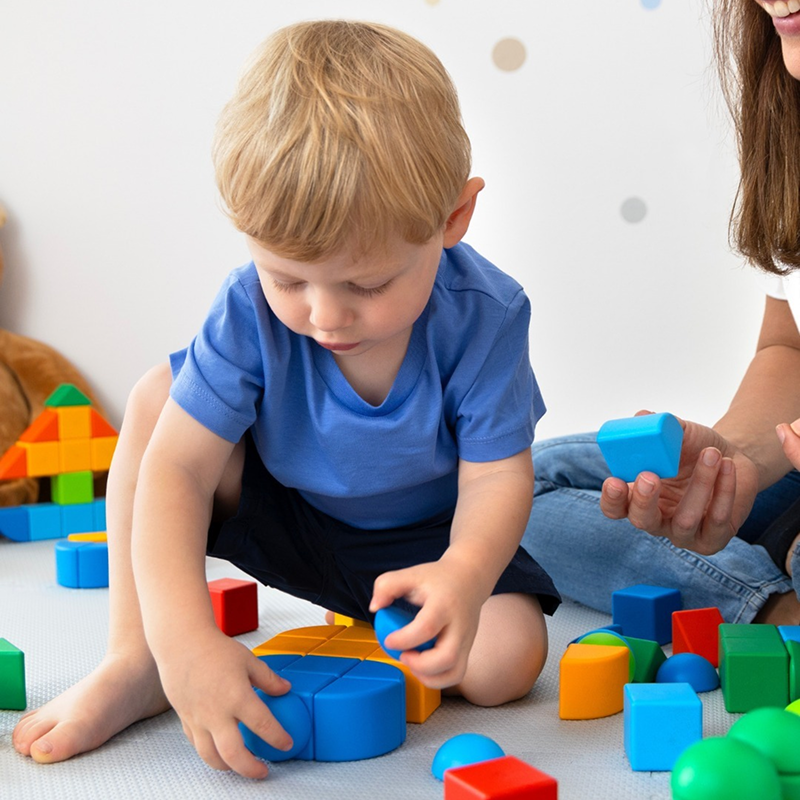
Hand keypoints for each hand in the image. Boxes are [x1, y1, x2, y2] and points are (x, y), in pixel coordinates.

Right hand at [155, 628, 292, 778]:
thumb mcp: (248, 660)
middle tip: (263, 771)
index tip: (286, 743)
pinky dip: (209, 753)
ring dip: (228, 768)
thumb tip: (285, 689)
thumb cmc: (214, 649)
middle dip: (251, 768)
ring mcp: (199, 719)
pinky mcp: (186, 719)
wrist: (181, 643)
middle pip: (234, 754)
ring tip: (240, 767)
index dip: (277, 738)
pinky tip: (218, 751)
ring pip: (211, 756)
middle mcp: (216, 712)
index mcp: (237, 696)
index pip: (262, 725)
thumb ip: (268, 678)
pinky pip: (197, 745)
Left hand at [370, 559, 483, 689]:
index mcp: (444, 604)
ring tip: (412, 662)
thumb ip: (387, 586)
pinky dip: (437, 678)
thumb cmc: (438, 579)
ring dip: (429, 676)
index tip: (388, 640)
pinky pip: (456, 674)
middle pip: (447, 657)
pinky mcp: (466, 650)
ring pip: (455, 672)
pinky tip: (422, 665)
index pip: (426, 627)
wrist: (470, 578)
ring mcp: (465, 641)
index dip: (404, 639)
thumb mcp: (411, 574)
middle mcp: (459, 626)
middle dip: (419, 665)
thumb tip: (375, 608)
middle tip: (403, 655)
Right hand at [599, 413, 758, 554]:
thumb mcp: (676, 434)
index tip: (614, 481)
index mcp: (637, 497)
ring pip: (684, 520)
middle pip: (642, 520)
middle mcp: (656, 519)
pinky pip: (716, 519)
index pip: (614, 507)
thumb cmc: (695, 449)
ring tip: (712, 453)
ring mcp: (683, 534)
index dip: (612, 498)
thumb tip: (643, 416)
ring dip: (700, 483)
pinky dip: (723, 490)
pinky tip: (727, 465)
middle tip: (650, 476)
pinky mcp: (713, 539)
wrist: (732, 459)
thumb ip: (658, 426)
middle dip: (643, 500)